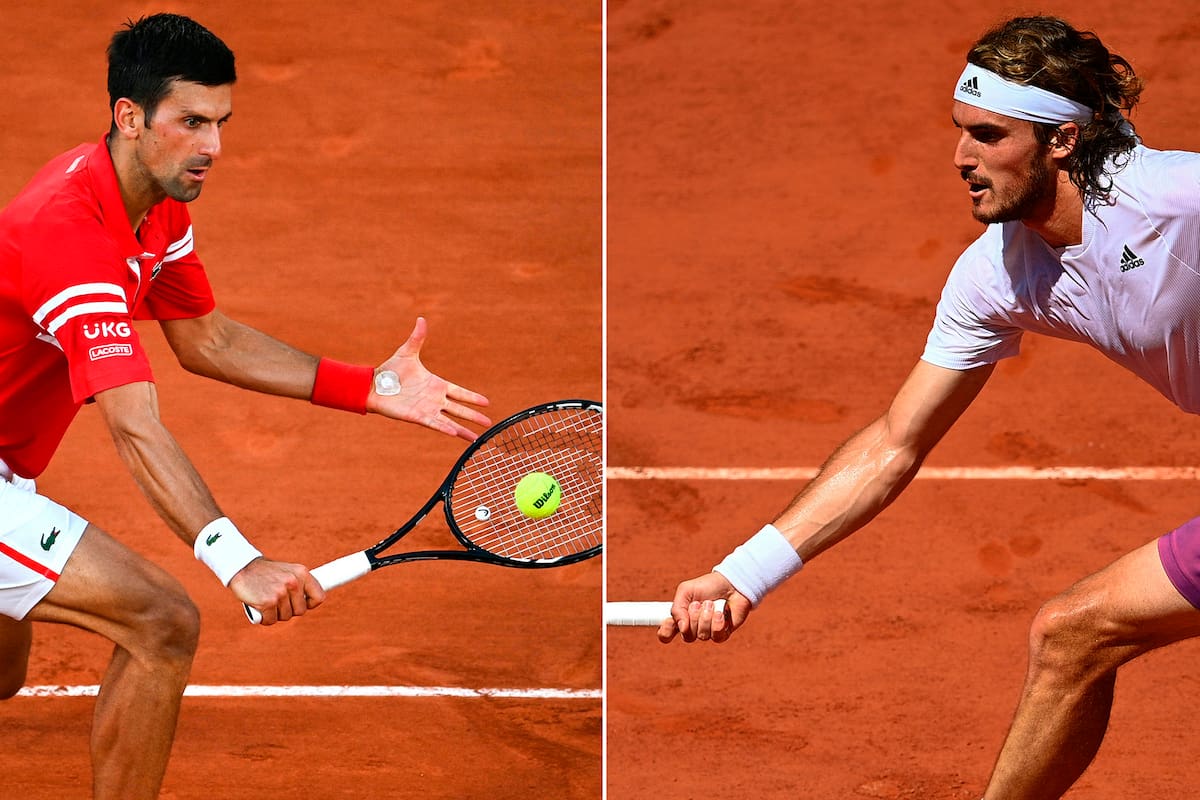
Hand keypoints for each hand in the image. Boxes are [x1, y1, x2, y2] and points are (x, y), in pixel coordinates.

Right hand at [229, 558, 325, 625]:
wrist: (241, 567)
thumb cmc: (265, 572)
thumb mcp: (288, 571)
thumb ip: (299, 585)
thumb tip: (311, 603)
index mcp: (302, 573)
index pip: (320, 597)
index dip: (311, 604)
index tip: (302, 604)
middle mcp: (294, 582)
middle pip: (301, 611)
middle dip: (289, 610)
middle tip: (277, 601)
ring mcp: (281, 593)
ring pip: (285, 617)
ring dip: (275, 613)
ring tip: (267, 600)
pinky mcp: (267, 603)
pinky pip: (271, 621)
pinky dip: (264, 618)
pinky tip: (259, 607)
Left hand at [367, 317, 490, 440]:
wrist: (373, 385)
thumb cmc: (390, 371)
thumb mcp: (407, 352)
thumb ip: (417, 338)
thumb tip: (422, 319)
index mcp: (436, 384)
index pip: (460, 392)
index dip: (472, 397)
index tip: (486, 402)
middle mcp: (434, 399)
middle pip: (459, 409)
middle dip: (474, 416)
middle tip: (489, 423)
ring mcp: (427, 409)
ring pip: (450, 421)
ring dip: (463, 429)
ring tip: (476, 438)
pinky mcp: (417, 417)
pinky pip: (434, 424)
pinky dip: (444, 428)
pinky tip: (455, 433)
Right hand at [657, 572, 752, 643]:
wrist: (732, 583)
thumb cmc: (708, 586)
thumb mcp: (686, 590)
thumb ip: (678, 608)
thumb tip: (681, 628)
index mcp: (681, 617)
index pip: (667, 634)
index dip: (665, 633)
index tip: (670, 622)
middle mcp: (693, 627)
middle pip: (686, 636)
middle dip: (693, 618)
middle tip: (698, 603)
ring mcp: (708, 632)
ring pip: (702, 636)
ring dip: (706, 617)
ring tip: (712, 604)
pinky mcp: (722, 634)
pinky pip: (716, 637)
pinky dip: (718, 623)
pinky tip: (721, 613)